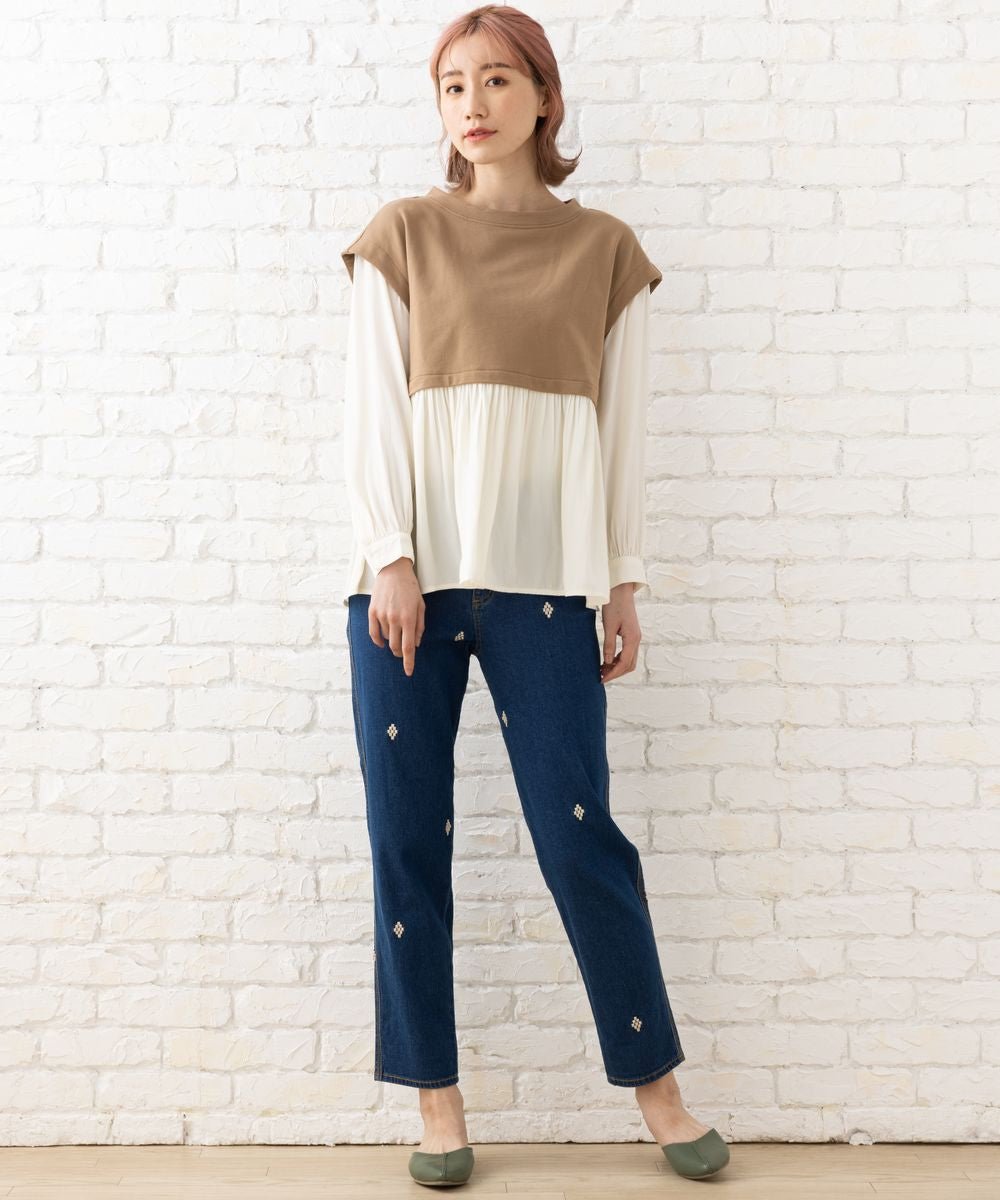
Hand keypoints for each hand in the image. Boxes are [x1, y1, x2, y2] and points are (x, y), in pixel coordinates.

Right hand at [368, 557, 424, 676]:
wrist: (393, 570)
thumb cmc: (410, 588)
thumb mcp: (421, 606)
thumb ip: (420, 626)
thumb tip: (416, 644)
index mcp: (409, 618)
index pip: (408, 647)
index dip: (408, 661)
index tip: (408, 672)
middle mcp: (394, 619)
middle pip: (395, 646)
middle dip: (399, 653)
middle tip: (403, 651)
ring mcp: (382, 616)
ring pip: (385, 639)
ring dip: (391, 640)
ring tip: (396, 629)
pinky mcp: (372, 612)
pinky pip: (373, 633)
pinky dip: (378, 640)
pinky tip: (382, 641)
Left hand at [600, 583, 640, 684]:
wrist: (620, 590)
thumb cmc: (614, 605)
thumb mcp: (609, 625)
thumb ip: (608, 645)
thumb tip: (607, 662)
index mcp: (632, 638)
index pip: (624, 663)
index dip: (613, 673)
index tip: (601, 679)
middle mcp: (637, 640)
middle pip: (629, 665)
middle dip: (616, 673)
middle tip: (601, 677)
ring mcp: (635, 638)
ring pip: (629, 660)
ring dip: (617, 667)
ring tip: (603, 670)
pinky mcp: (631, 635)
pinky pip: (627, 653)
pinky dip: (618, 659)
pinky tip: (608, 661)